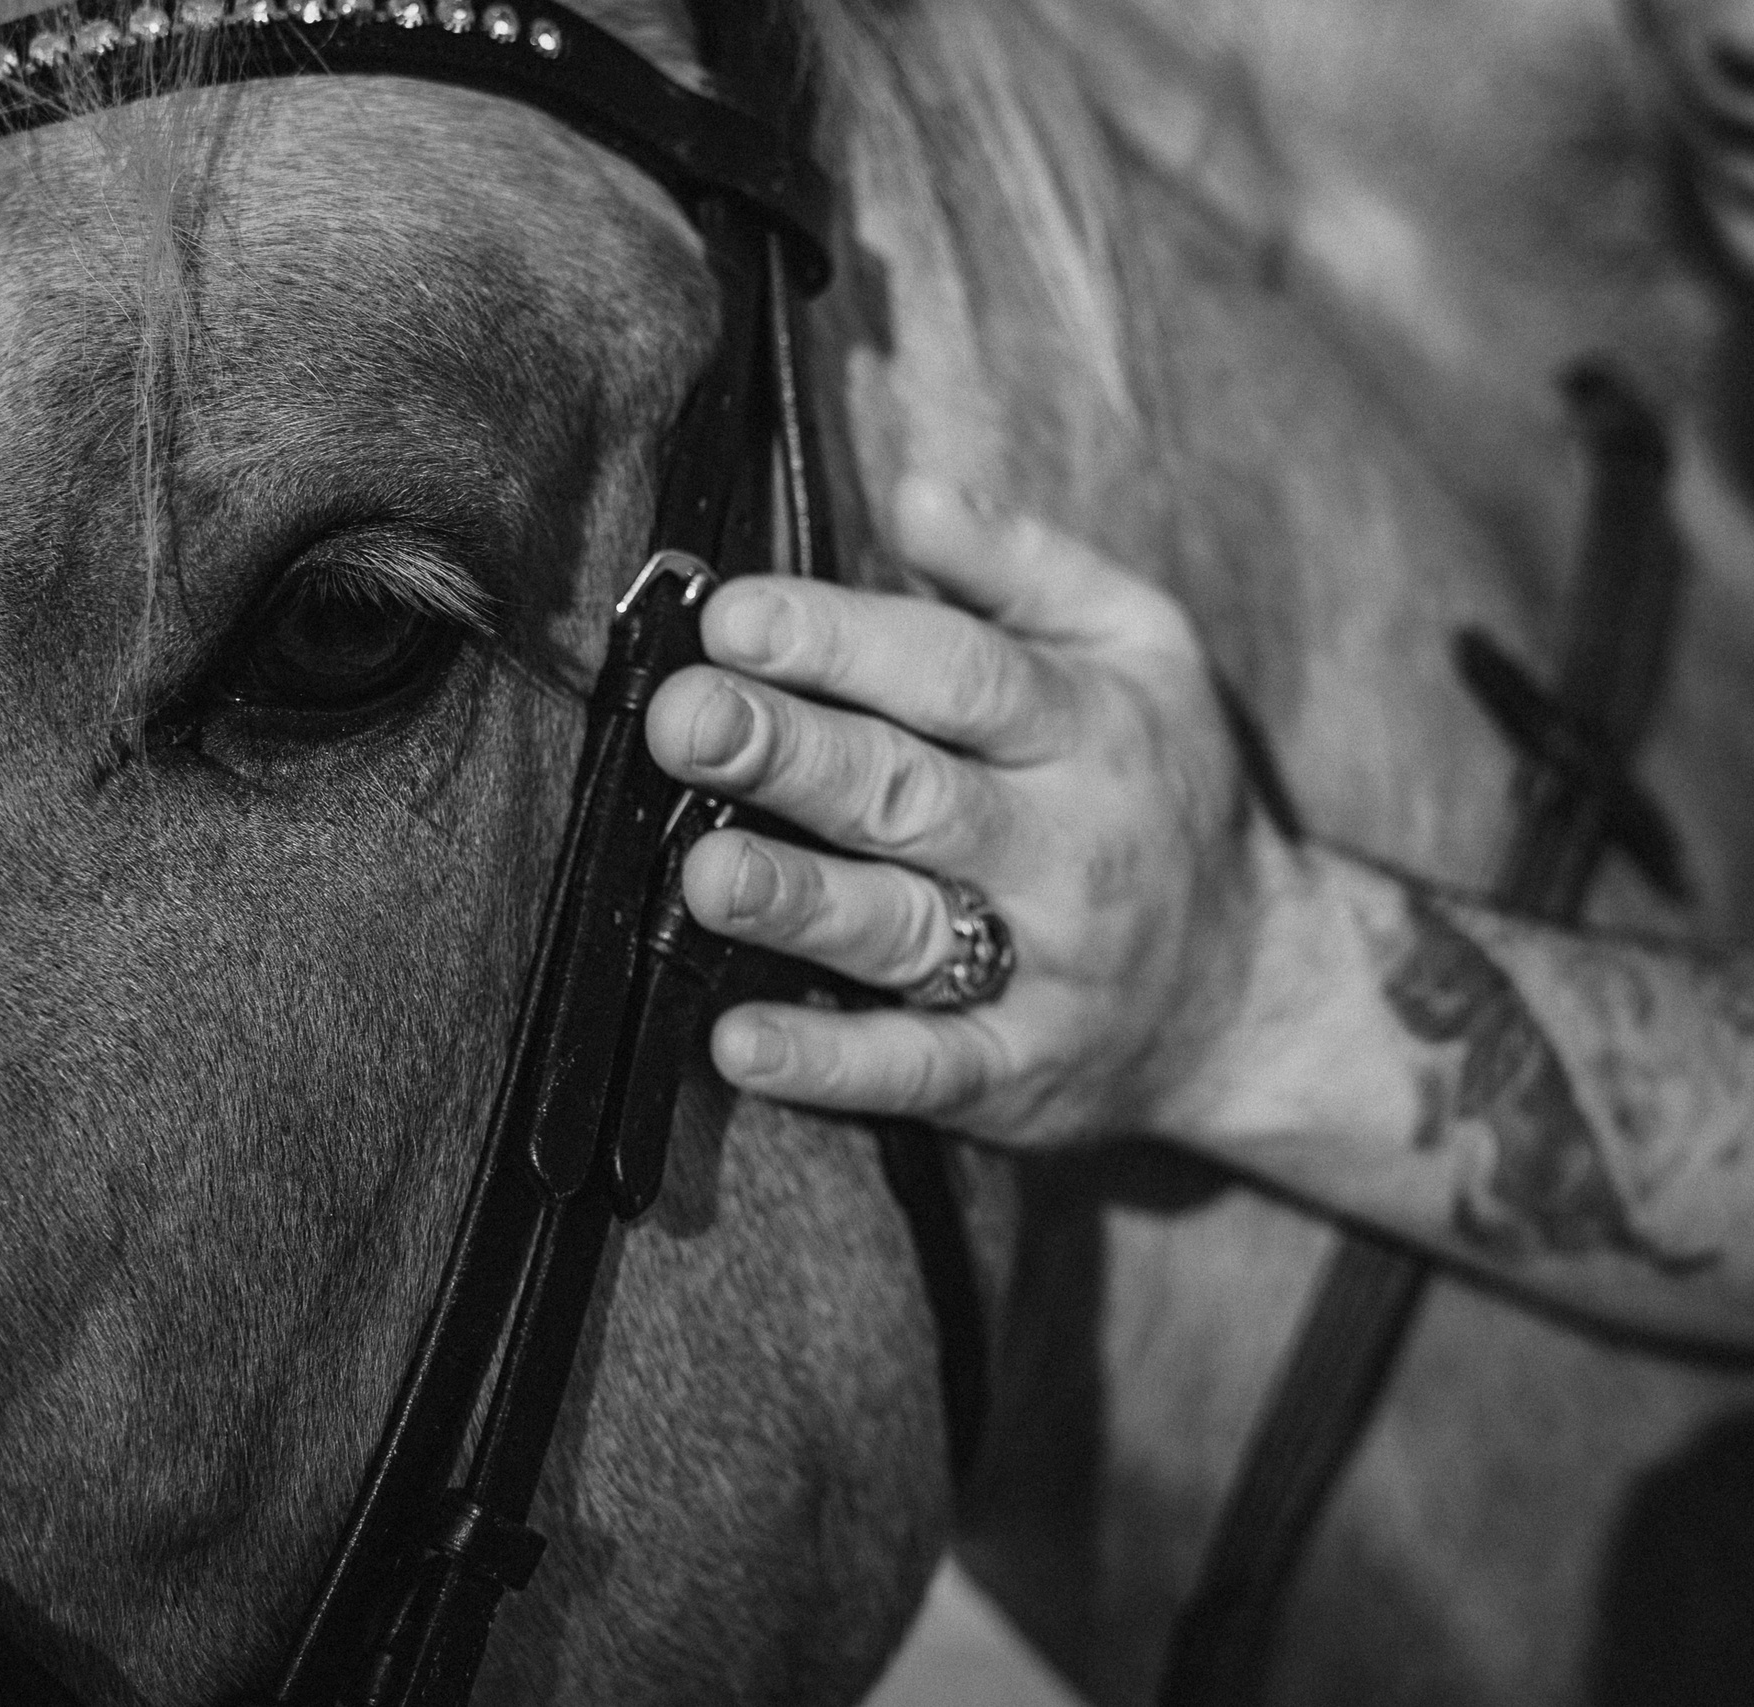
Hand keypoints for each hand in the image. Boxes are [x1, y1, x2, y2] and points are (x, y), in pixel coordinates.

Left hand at [643, 477, 1280, 1142]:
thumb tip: (912, 488)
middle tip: (685, 719)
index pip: (954, 673)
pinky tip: (738, 1041)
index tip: (734, 616)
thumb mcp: (1141, 648)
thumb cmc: (1166, 788)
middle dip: (791, 753)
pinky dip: (828, 1064)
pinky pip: (918, 1072)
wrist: (1259, 995)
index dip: (841, 641)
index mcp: (1083, 725)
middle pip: (910, 792)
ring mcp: (1040, 969)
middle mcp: (1064, 847)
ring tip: (704, 868)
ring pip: (902, 928)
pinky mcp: (1014, 1074)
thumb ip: (1023, 566)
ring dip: (798, 900)